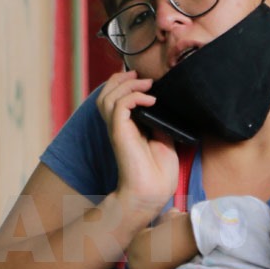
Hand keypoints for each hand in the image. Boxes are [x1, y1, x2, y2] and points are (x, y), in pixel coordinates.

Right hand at [96, 70, 179, 216]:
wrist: (153, 192)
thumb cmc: (159, 172)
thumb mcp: (164, 139)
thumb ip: (159, 121)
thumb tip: (163, 104)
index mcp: (126, 127)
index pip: (115, 98)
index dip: (124, 84)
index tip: (144, 79)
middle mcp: (118, 127)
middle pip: (106, 93)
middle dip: (121, 79)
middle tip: (141, 77)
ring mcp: (117, 130)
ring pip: (108, 96)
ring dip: (127, 85)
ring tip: (147, 85)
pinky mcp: (119, 133)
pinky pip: (120, 106)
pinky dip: (135, 97)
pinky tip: (151, 100)